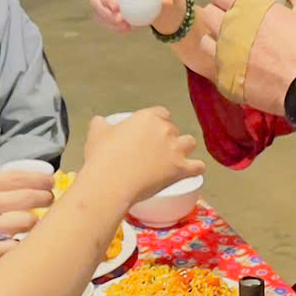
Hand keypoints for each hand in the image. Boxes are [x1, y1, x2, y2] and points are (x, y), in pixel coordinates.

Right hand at [0, 169, 49, 274]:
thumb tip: (16, 185)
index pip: (19, 177)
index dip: (42, 180)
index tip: (52, 182)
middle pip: (29, 199)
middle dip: (46, 199)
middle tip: (51, 202)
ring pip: (25, 223)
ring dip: (37, 223)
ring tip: (38, 224)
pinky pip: (12, 249)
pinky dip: (22, 246)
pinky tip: (23, 245)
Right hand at [79, 107, 200, 207]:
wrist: (110, 182)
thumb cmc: (102, 157)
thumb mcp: (97, 134)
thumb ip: (100, 124)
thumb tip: (100, 121)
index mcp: (147, 117)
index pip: (161, 113)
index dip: (157, 123)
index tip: (150, 133)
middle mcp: (165, 130)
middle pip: (173, 129)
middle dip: (167, 138)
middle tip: (156, 151)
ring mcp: (175, 149)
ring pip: (189, 143)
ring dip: (184, 149)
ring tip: (175, 158)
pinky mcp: (181, 169)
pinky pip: (198, 166)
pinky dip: (195, 168)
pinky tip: (191, 170)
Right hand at [89, 0, 185, 37]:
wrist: (157, 0)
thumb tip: (165, 2)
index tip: (117, 8)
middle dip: (104, 12)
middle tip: (121, 20)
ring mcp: (105, 0)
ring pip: (97, 13)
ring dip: (109, 22)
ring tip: (127, 26)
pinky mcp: (107, 12)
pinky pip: (104, 22)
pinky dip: (113, 28)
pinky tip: (127, 29)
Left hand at [189, 0, 295, 112]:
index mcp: (247, 7)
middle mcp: (229, 29)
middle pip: (207, 14)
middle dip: (218, 14)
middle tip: (233, 20)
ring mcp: (225, 57)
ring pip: (206, 42)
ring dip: (216, 40)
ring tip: (231, 44)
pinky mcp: (226, 81)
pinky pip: (217, 69)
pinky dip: (225, 66)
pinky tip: (239, 68)